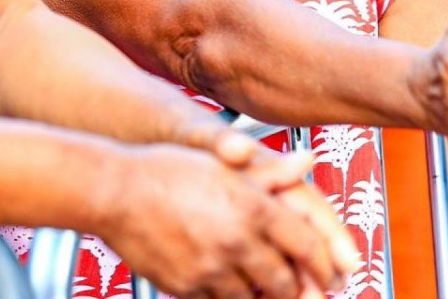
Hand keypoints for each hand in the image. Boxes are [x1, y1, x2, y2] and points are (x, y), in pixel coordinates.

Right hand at [100, 147, 353, 298]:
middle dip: (298, 290)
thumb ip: (271, 172)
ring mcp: (211, 267)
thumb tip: (306, 161)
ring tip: (267, 291)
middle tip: (307, 292)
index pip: (305, 246)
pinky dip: (230, 298)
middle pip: (283, 281)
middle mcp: (238, 241)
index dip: (324, 264)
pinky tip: (230, 287)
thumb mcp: (224, 164)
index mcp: (254, 208)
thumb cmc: (168, 170)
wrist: (115, 191)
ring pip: (252, 296)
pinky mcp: (185, 286)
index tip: (332, 274)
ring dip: (263, 296)